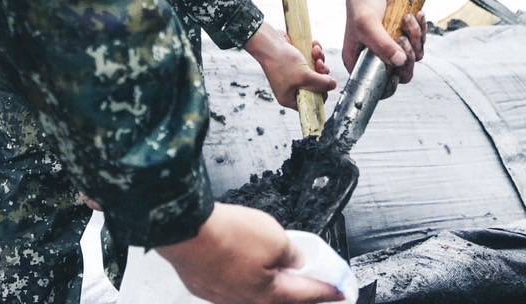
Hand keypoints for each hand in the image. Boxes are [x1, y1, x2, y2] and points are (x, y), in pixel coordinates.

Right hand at [160, 204, 344, 303]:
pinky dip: (244, 276)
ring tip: (279, 272)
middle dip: (297, 292)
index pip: (306, 295)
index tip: (340, 293)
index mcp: (268, 294)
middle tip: (312, 285)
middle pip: (279, 299)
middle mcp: (244, 300)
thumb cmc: (227, 235)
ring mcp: (221, 294)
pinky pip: (231, 284)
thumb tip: (296, 260)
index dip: (326, 291)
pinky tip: (245, 266)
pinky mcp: (203, 283)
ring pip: (253, 293)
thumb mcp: (276, 238)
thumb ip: (291, 253)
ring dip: (269, 283)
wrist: (184, 229)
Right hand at [246, 25, 336, 108]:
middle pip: (316, 85)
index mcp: (289, 97)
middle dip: (321, 73)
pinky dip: (314, 52)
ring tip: (316, 52)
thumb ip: (321, 83)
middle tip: (320, 65)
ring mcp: (294, 73)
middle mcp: (291, 87)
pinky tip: (314, 46)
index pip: (311, 102)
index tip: (326, 83)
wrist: (270, 42)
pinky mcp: (296, 61)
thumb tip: (333, 85)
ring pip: (315, 70)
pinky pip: (311, 59)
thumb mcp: (304, 77)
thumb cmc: (282, 62)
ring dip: (319, 59)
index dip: (321, 93)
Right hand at [342, 0, 425, 85]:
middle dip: (407, 57)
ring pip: (414, 57)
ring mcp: (393, 45)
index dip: (390, 81)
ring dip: (415, 38)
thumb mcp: (367, 22)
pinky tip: (416, 14)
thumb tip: (400, 62)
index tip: (397, 66)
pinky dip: (422, 29)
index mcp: (358, 60)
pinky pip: (422, 41)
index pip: (376, 85)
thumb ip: (381, 44)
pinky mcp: (406, 33)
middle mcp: (376, 56)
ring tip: (407, 19)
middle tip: (402, 39)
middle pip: (400, 74)